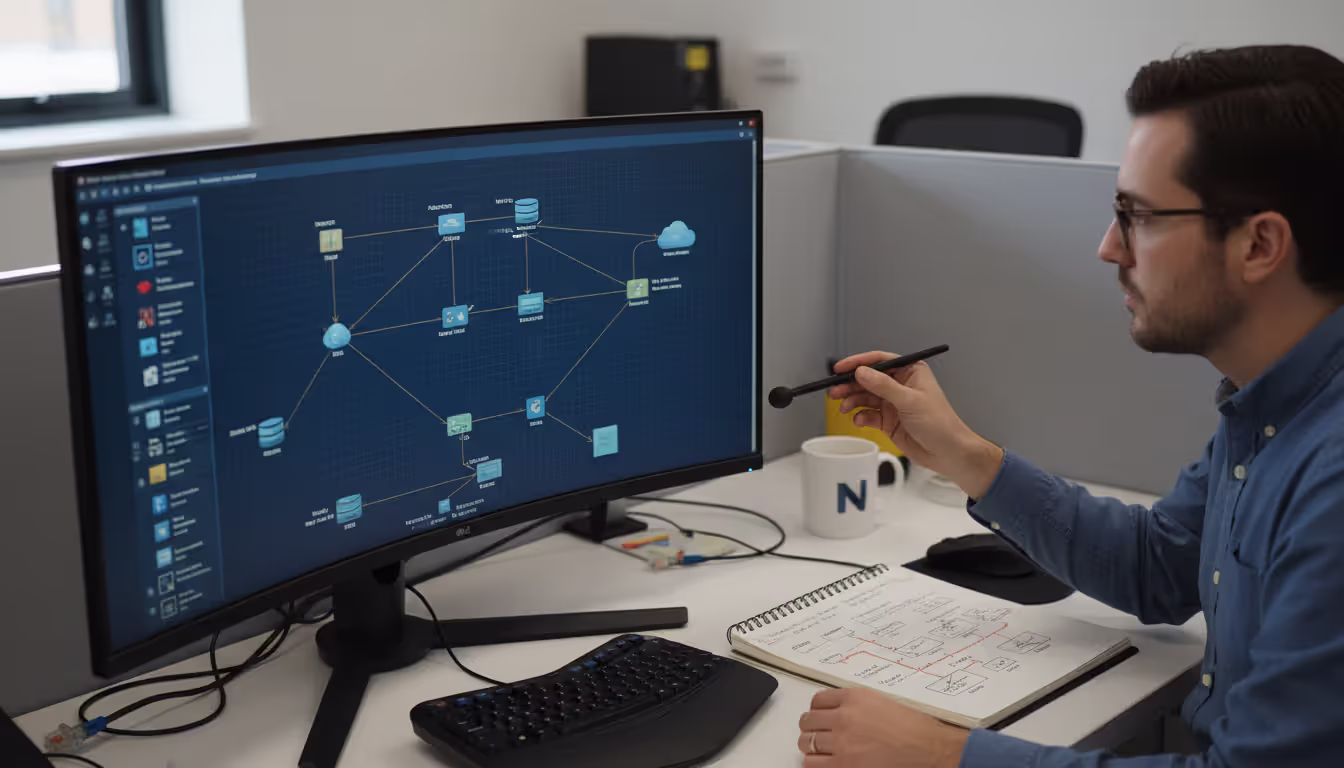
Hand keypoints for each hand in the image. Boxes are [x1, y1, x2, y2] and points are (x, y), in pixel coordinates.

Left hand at [797, 688, 968, 767]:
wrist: (932, 750)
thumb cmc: (918, 730)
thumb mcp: (884, 704)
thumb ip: (858, 706)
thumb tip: (840, 714)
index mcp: (855, 698)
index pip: (818, 701)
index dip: (817, 711)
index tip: (819, 717)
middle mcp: (844, 717)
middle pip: (808, 721)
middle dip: (812, 729)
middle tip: (818, 735)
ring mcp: (842, 743)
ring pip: (807, 743)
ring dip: (812, 747)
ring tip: (822, 752)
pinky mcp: (843, 766)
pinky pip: (813, 764)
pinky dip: (816, 764)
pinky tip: (825, 764)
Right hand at [828, 351, 1002, 498]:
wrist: (948, 453)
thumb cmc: (940, 424)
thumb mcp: (910, 400)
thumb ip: (883, 386)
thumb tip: (862, 372)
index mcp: (910, 372)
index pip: (879, 361)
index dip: (858, 363)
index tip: (840, 368)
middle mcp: (900, 385)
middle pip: (868, 379)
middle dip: (850, 385)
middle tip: (835, 391)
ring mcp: (893, 403)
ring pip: (865, 397)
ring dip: (852, 401)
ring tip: (843, 407)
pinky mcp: (888, 420)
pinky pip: (868, 415)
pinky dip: (861, 417)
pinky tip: (858, 421)